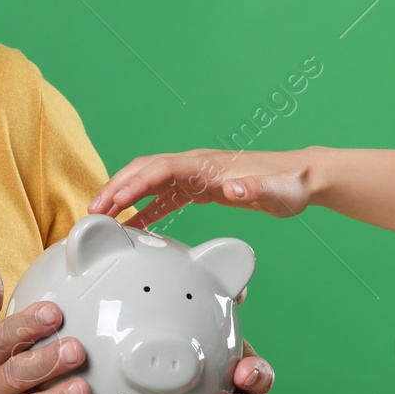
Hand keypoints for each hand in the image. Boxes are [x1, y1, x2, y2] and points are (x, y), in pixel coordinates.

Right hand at [87, 149, 315, 227]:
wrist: (300, 179)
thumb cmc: (289, 186)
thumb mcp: (278, 192)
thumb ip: (255, 189)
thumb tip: (232, 187)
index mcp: (207, 165)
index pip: (161, 169)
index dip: (135, 183)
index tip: (115, 201)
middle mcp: (195, 166)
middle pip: (144, 170)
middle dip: (116, 187)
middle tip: (94, 211)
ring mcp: (194, 176)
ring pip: (148, 182)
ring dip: (123, 197)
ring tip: (101, 218)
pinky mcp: (198, 189)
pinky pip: (162, 198)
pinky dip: (143, 211)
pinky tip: (131, 228)